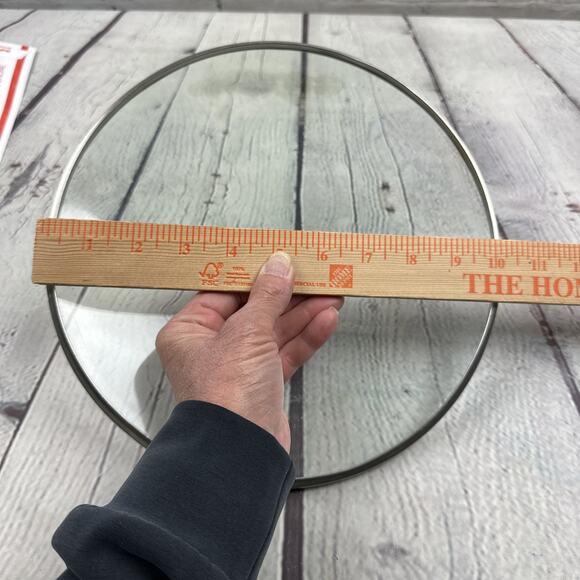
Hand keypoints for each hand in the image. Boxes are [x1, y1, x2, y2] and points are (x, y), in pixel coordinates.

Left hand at [155, 252, 342, 452]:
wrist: (241, 452)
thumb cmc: (227, 392)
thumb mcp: (247, 332)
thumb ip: (267, 296)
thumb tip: (279, 264)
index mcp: (190, 330)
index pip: (224, 291)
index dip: (255, 274)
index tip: (280, 259)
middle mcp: (211, 347)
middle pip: (254, 310)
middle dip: (288, 295)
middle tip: (315, 276)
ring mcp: (239, 366)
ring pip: (274, 331)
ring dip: (303, 314)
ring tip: (332, 295)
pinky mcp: (263, 383)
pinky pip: (286, 352)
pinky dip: (306, 337)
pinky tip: (327, 320)